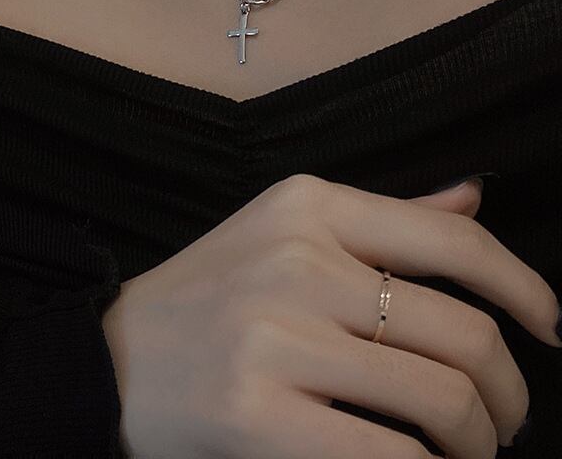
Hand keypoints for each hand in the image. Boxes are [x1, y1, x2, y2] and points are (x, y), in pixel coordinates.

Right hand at [101, 174, 559, 458]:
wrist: (112, 358)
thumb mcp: (286, 230)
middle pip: (461, 333)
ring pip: (442, 401)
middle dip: (509, 393)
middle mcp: (298, 261)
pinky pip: (390, 456)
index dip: (526, 288)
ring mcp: (276, 339)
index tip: (550, 327)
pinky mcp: (259, 417)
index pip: (453, 240)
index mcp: (308, 205)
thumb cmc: (210, 293)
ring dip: (478, 441)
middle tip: (504, 420)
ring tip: (467, 451)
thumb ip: (385, 216)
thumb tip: (471, 197)